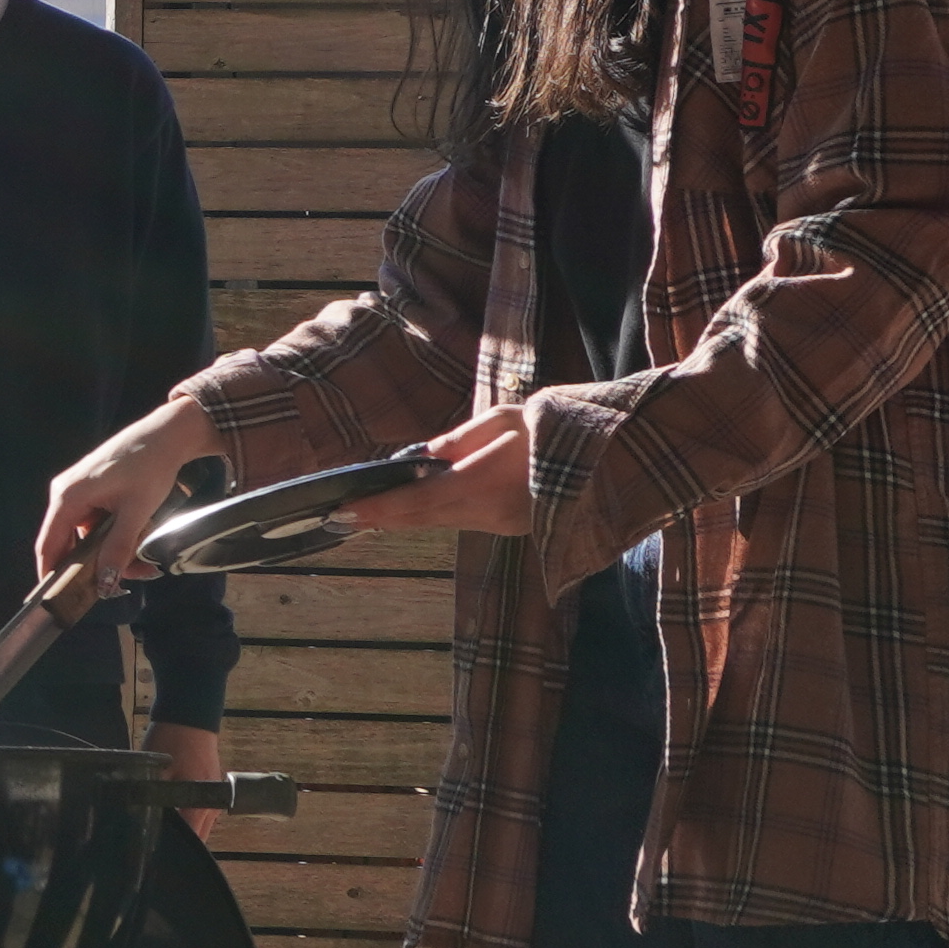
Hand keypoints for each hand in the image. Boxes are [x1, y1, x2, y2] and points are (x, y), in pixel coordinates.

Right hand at [30, 392, 216, 598]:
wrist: (166, 435)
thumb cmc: (149, 467)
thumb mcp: (136, 514)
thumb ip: (118, 551)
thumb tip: (106, 586)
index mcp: (68, 497)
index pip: (48, 546)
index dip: (50, 575)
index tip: (58, 601)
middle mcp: (65, 493)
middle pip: (67, 543)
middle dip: (93, 566)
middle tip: (121, 584)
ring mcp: (77, 490)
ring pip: (85, 536)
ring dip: (108, 552)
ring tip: (141, 563)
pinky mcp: (91, 490)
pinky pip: (94, 523)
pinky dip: (112, 536)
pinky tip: (135, 541)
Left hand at [146, 718, 231, 849]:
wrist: (189, 715)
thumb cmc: (170, 742)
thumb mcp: (155, 772)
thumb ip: (153, 799)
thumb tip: (141, 822)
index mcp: (200, 805)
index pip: (189, 840)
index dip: (171, 849)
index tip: (152, 855)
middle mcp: (212, 807)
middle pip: (196, 838)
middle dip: (178, 843)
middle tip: (151, 846)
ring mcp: (215, 798)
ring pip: (199, 827)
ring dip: (184, 831)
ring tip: (158, 832)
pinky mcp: (213, 790)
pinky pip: (200, 813)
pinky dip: (188, 818)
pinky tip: (169, 816)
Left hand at [346, 403, 540, 535]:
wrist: (610, 463)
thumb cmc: (557, 429)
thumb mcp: (506, 420)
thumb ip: (460, 440)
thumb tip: (420, 455)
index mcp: (485, 481)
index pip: (418, 499)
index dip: (379, 507)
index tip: (344, 511)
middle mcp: (488, 511)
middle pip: (422, 518)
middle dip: (381, 517)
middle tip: (338, 517)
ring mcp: (500, 524)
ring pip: (439, 522)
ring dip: (402, 518)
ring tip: (364, 514)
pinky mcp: (508, 528)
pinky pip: (459, 521)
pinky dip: (429, 516)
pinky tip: (408, 511)